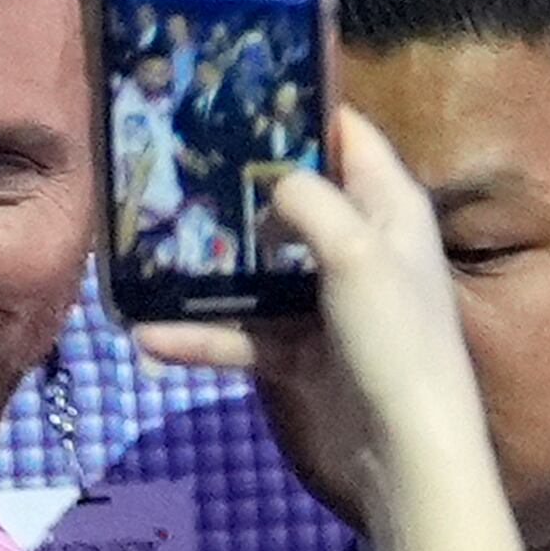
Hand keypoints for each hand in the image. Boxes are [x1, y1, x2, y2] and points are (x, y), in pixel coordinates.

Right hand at [137, 109, 498, 508]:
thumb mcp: (357, 255)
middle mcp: (359, 248)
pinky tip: (150, 337)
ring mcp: (325, 304)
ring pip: (257, 270)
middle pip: (292, 201)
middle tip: (171, 162)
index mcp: (389, 210)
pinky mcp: (299, 355)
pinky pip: (242, 334)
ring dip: (206, 268)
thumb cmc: (396, 341)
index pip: (349, 139)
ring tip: (144, 251)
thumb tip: (272, 175)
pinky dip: (202, 335)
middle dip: (236, 186)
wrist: (405, 456)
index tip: (237, 94)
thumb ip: (311, 202)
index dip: (301, 111)